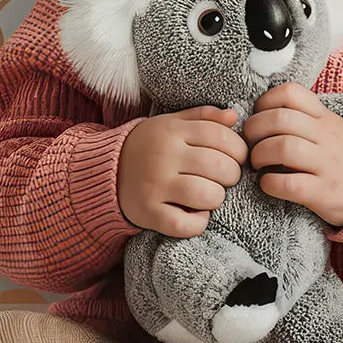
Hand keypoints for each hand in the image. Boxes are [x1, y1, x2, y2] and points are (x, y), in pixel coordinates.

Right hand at [117, 105, 247, 237]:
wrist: (104, 171)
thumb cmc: (149, 146)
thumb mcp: (171, 124)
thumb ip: (203, 117)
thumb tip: (234, 117)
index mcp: (172, 131)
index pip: (221, 137)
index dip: (238, 150)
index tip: (237, 158)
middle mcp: (163, 156)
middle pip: (218, 167)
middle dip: (232, 175)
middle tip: (225, 178)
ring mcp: (154, 185)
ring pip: (207, 195)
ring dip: (217, 198)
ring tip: (210, 195)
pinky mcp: (148, 212)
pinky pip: (186, 225)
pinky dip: (198, 223)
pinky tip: (196, 214)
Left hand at [242, 82, 342, 228]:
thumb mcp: (331, 129)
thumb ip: (304, 118)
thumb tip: (261, 111)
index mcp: (325, 118)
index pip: (291, 93)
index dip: (265, 102)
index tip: (258, 116)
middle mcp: (326, 137)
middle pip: (280, 119)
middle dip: (254, 130)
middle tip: (249, 143)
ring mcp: (326, 164)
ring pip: (283, 148)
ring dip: (259, 155)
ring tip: (257, 163)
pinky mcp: (324, 192)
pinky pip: (289, 183)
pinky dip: (270, 183)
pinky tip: (268, 184)